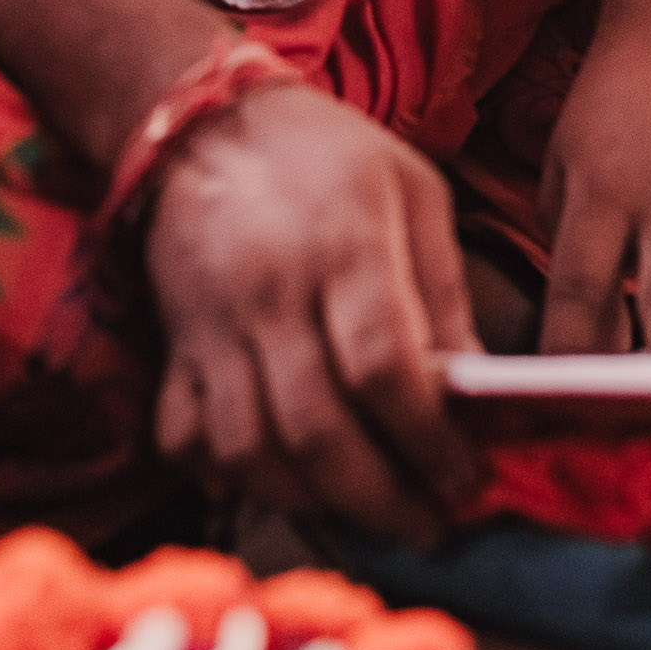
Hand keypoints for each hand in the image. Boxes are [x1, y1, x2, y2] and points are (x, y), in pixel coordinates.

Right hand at [145, 84, 483, 545]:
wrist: (204, 124)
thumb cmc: (327, 154)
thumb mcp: (413, 191)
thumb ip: (444, 290)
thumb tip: (474, 391)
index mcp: (343, 245)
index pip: (384, 369)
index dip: (428, 442)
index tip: (468, 482)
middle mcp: (271, 294)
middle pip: (318, 429)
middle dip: (382, 498)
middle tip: (430, 525)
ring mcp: (213, 326)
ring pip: (250, 450)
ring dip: (315, 503)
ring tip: (368, 513)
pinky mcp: (175, 348)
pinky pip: (188, 440)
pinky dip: (230, 479)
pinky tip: (281, 482)